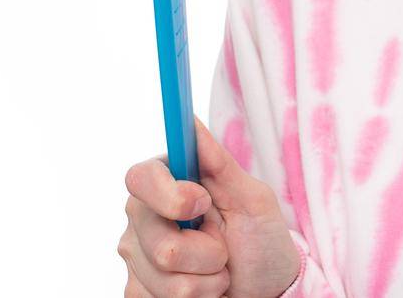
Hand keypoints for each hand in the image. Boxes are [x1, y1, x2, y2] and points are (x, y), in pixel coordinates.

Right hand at [118, 117, 302, 297]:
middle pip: (155, 239)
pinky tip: (203, 288)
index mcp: (166, 183)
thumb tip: (190, 123)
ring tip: (218, 270)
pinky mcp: (137, 291)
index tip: (203, 204)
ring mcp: (136, 258)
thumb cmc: (261, 238)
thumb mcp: (252, 199)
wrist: (265, 287)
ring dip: (205, 278)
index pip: (140, 178)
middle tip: (224, 248)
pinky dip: (196, 297)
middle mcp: (143, 218)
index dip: (169, 195)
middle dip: (205, 251)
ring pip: (163, 276)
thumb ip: (219, 163)